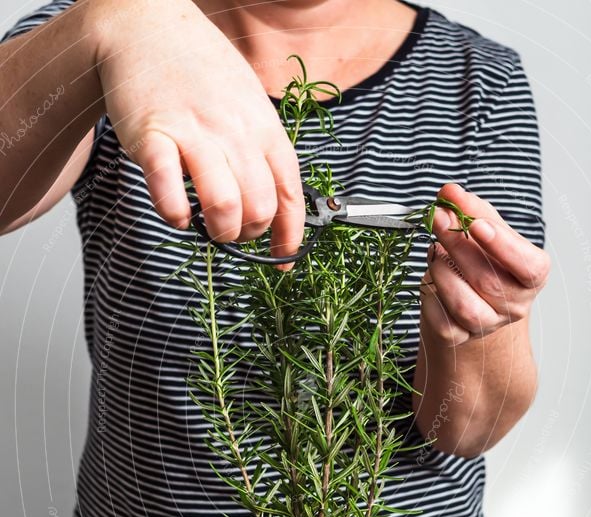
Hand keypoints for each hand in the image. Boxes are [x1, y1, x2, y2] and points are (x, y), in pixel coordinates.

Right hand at [86, 0, 303, 254]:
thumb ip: (262, 149)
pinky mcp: (154, 135)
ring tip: (208, 226)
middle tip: (232, 231)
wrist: (143, 25)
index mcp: (264, 126)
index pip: (290, 193)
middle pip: (259, 208)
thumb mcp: (248, 103)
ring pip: (224, 206)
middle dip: (248, 235)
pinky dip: (176, 215)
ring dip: (219, 232)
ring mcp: (195, 132)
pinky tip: (177, 213)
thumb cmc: (198, 71)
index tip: (283, 259)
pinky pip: (170, 192)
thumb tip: (275, 204)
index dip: (289, 235)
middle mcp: (235, 131)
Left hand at [421, 183, 549, 345]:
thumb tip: (449, 193)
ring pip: (463, 304)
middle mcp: (514, 305)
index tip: (476, 224)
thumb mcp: (484, 230)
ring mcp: (487, 324)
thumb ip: (472, 210)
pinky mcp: (459, 336)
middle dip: (458, 245)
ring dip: (442, 272)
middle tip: (438, 217)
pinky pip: (440, 319)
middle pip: (488, 280)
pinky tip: (430, 278)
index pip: (529, 266)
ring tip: (434, 251)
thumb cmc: (481, 260)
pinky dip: (429, 293)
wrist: (467, 298)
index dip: (503, 246)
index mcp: (530, 277)